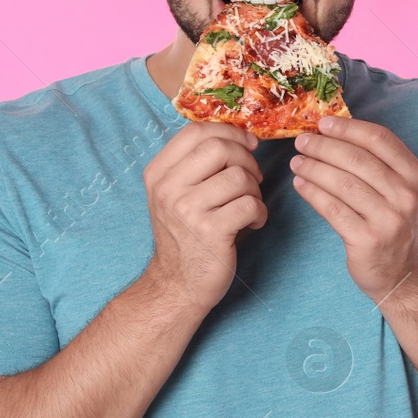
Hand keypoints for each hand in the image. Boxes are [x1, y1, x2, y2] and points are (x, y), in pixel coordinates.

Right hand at [140, 121, 265, 312]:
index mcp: (158, 173)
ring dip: (255, 190)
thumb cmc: (185, 235)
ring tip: (249, 205)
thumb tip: (239, 136)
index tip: (247, 143)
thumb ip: (196, 164)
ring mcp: (187, 210)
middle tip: (252, 178)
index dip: (229, 131)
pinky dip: (260, 212)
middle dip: (246, 160)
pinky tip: (252, 223)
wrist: (177, 285)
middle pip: (219, 148)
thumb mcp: (175, 194)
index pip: (195, 132)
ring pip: (239, 177)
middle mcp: (168, 189)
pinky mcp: (211, 231)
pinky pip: (251, 204)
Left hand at [289, 116, 417, 305]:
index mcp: (413, 175)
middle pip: (358, 159)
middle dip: (324, 147)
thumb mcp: (398, 190)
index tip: (323, 123)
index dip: (349, 128)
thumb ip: (376, 163)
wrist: (402, 272)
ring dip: (314, 168)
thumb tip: (332, 133)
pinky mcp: (368, 240)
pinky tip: (300, 185)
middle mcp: (405, 195)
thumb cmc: (392, 222)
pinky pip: (333, 209)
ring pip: (343, 183)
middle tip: (302, 142)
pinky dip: (312, 193)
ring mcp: (388, 219)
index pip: (380, 139)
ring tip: (296, 162)